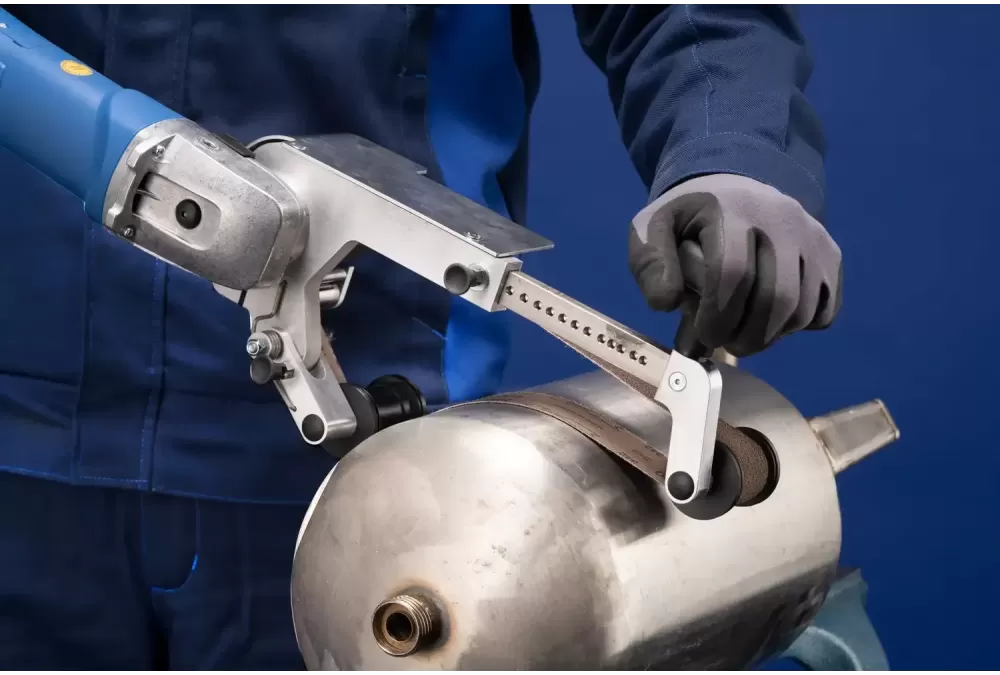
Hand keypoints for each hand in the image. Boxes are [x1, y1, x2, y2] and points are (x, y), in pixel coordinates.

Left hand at [629, 174, 841, 356]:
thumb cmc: (689, 218)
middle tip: (723, 342)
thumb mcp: (651, 229)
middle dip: (747, 335)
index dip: (718, 316)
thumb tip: (667, 304)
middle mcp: (782, 219)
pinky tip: (770, 319)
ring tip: (742, 334)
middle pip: (777, 297)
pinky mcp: (831, 255)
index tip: (704, 335)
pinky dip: (799, 327)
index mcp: (731, 210)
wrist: (732, 187)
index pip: (733, 272)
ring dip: (770, 335)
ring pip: (803, 309)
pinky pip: (826, 309)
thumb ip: (650, 264)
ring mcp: (813, 237)